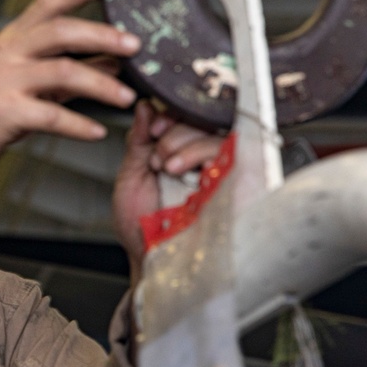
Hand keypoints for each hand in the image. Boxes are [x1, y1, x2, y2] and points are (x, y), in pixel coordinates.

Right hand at [0, 0, 139, 179]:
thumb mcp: (29, 83)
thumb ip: (71, 72)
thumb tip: (113, 62)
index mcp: (14, 40)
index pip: (48, 4)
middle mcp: (9, 54)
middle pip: (61, 31)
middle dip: (102, 36)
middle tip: (135, 45)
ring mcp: (5, 81)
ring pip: (62, 72)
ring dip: (100, 85)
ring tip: (126, 98)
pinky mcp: (4, 113)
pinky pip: (50, 116)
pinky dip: (78, 125)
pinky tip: (97, 133)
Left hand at [112, 100, 222, 285]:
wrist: (147, 260)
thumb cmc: (141, 228)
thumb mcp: (132, 176)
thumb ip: (139, 140)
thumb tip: (145, 105)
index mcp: (180, 153)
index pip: (187, 117)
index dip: (172, 114)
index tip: (153, 129)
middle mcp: (203, 160)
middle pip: (204, 120)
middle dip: (175, 132)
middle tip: (158, 159)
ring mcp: (221, 172)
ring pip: (217, 134)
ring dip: (186, 144)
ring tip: (167, 167)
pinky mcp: (235, 184)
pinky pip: (233, 154)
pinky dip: (204, 154)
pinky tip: (184, 170)